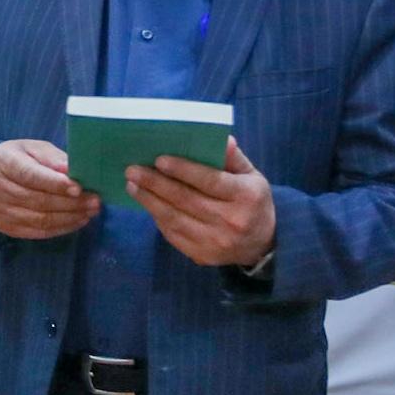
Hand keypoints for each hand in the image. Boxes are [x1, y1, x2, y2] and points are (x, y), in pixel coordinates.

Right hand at [0, 139, 100, 240]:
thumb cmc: (15, 159)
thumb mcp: (32, 148)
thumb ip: (53, 158)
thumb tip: (72, 171)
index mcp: (4, 163)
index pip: (31, 176)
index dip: (56, 184)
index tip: (79, 188)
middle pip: (38, 201)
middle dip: (71, 203)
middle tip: (95, 201)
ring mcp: (0, 211)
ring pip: (40, 220)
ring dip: (70, 218)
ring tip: (90, 212)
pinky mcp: (6, 227)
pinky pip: (38, 232)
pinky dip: (61, 228)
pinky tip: (77, 221)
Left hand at [129, 138, 275, 268]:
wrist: (262, 245)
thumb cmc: (253, 202)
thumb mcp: (252, 176)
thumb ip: (233, 158)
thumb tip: (220, 138)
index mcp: (245, 197)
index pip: (210, 181)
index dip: (183, 170)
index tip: (159, 159)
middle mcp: (230, 221)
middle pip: (186, 200)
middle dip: (155, 184)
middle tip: (133, 170)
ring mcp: (215, 242)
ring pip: (175, 219)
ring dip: (149, 201)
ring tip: (132, 185)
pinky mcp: (202, 256)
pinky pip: (173, 235)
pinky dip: (157, 217)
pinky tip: (147, 203)